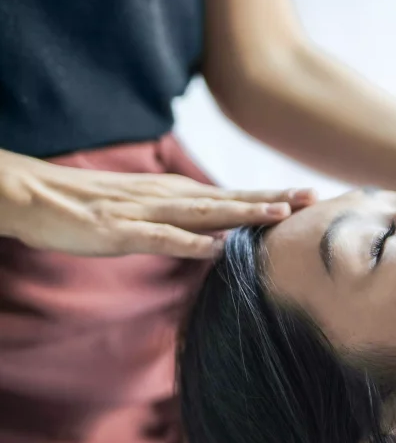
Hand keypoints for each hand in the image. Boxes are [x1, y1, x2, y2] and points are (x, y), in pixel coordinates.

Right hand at [0, 155, 315, 257]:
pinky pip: (161, 238)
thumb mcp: (146, 209)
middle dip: (272, 198)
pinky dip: (190, 244)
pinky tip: (216, 249)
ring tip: (279, 214)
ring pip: (204, 213)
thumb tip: (218, 236)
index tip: (309, 195)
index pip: (232, 195)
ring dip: (242, 213)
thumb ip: (182, 219)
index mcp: (175, 193)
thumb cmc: (91, 206)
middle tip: (312, 195)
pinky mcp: (121, 231)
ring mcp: (146, 212)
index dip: (271, 195)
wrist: (36, 195)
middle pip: (230, 198)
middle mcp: (168, 197)